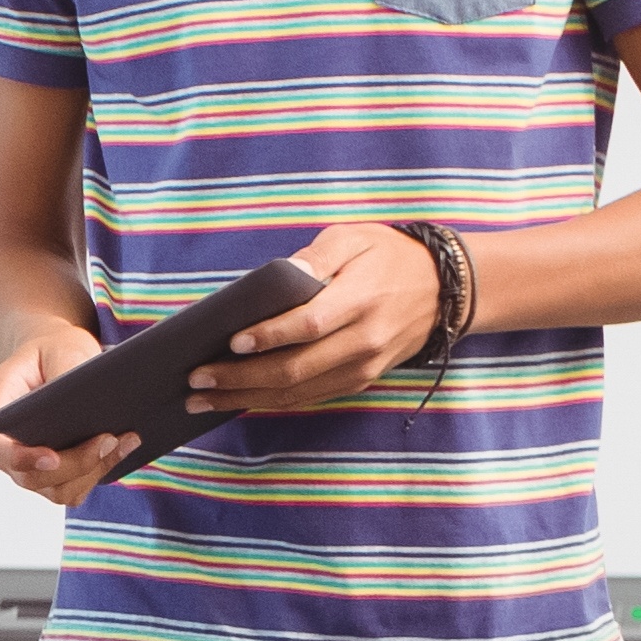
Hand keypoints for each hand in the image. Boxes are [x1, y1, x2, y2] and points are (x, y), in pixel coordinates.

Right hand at [0, 325, 131, 509]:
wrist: (56, 359)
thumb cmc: (53, 350)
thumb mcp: (60, 347)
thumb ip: (66, 373)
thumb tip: (84, 407)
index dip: (18, 457)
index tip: (51, 456)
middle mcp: (4, 445)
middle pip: (29, 476)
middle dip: (73, 464)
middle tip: (108, 438)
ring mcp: (27, 465)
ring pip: (55, 490)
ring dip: (92, 471)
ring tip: (125, 440)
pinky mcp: (53, 474)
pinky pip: (74, 489)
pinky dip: (100, 472)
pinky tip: (123, 447)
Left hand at [194, 221, 441, 415]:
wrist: (444, 289)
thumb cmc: (388, 256)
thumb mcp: (354, 238)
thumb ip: (317, 256)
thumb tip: (281, 276)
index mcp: (360, 299)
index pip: (309, 325)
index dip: (269, 336)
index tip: (231, 342)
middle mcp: (363, 340)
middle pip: (295, 368)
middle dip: (239, 378)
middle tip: (196, 380)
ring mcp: (363, 366)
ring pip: (298, 392)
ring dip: (246, 399)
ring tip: (202, 400)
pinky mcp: (361, 380)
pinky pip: (311, 397)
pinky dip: (272, 402)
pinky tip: (238, 400)